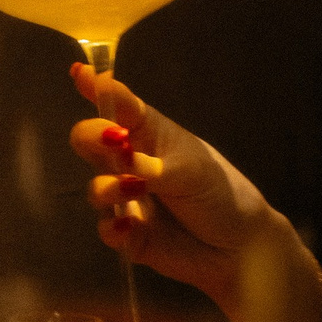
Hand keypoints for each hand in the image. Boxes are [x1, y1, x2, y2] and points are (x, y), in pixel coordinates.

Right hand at [67, 64, 282, 309]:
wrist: (241, 249)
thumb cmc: (223, 196)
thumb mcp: (192, 172)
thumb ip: (150, 164)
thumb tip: (115, 149)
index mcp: (151, 135)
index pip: (118, 105)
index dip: (97, 87)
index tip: (80, 72)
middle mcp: (133, 163)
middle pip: (91, 141)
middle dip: (91, 136)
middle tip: (113, 142)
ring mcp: (128, 199)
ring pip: (95, 187)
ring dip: (106, 186)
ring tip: (133, 189)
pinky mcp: (129, 234)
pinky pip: (106, 229)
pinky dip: (111, 228)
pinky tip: (128, 228)